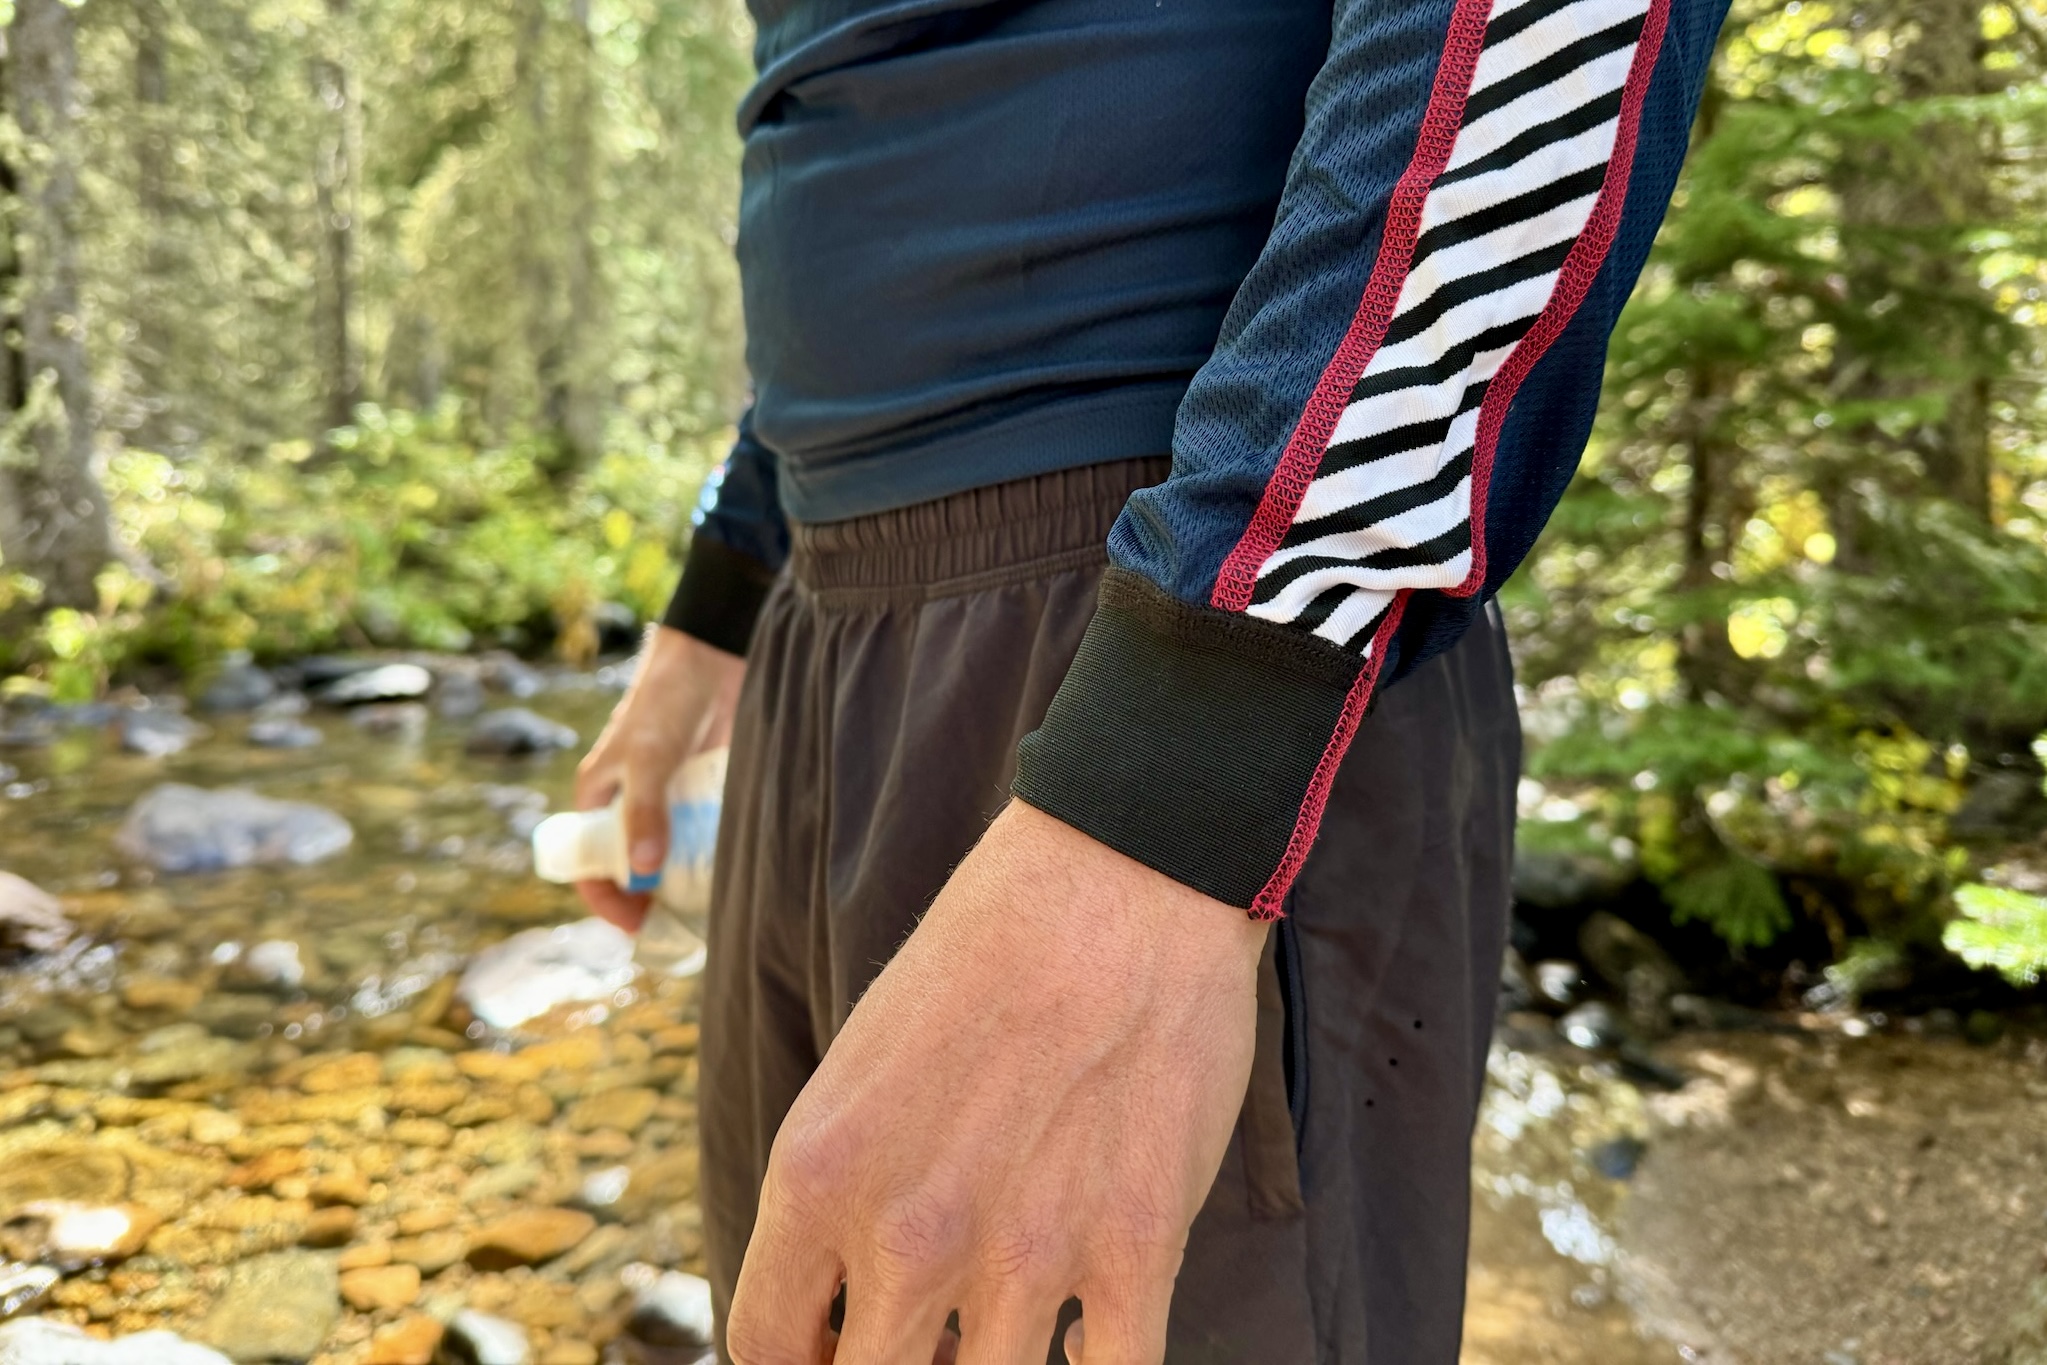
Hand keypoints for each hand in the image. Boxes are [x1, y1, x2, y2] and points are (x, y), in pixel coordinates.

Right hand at [573, 624, 745, 931]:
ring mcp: (672, 802)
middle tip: (683, 930)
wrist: (715, 658)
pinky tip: (735, 876)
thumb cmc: (666, 701)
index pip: (590, 865)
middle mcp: (633, 807)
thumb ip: (645, 812)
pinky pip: (706, 838)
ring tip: (713, 912)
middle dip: (653, 902)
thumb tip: (644, 874)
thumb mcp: (648, 758)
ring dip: (687, 884)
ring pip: (674, 859)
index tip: (637, 927)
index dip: (608, 900)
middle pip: (635, 870)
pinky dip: (715, 858)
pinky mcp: (706, 795)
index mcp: (600, 798)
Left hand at [728, 801, 1267, 1364]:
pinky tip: (1091, 1334)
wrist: (1120, 873)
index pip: (767, 1348)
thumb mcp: (861, 1064)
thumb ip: (841, 1188)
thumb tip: (847, 1294)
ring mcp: (1024, 1253)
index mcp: (818, 1176)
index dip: (801, 1364)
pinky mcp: (1134, 1248)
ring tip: (1009, 1318)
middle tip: (932, 1328)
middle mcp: (906, 1234)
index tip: (837, 1344)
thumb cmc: (989, 951)